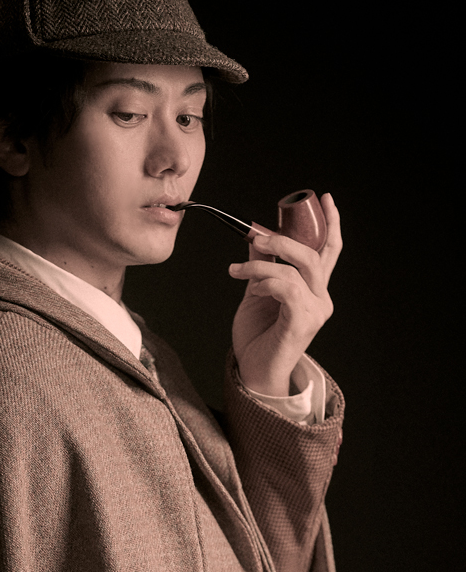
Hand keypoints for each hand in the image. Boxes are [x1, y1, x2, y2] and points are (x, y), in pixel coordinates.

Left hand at [229, 193, 341, 396]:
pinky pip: (286, 289)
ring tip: (239, 271)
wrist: (254, 372)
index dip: (331, 223)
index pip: (329, 251)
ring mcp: (314, 312)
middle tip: (254, 238)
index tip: (325, 199)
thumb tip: (256, 238)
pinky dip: (265, 282)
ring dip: (261, 265)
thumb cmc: (258, 337)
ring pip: (295, 271)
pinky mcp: (302, 323)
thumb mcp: (257, 293)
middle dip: (282, 240)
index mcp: (314, 290)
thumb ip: (262, 267)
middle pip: (313, 255)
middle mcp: (320, 299)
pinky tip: (252, 290)